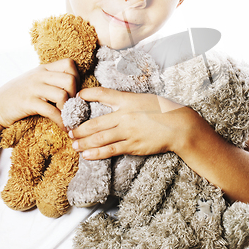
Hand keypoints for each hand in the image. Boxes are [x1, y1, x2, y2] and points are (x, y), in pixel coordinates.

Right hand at [0, 58, 79, 130]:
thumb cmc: (20, 94)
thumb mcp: (36, 80)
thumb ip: (52, 79)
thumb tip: (76, 84)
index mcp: (44, 69)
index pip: (69, 64)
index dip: (77, 77)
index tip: (75, 90)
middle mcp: (40, 76)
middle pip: (70, 80)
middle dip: (76, 94)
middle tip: (73, 105)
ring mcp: (33, 89)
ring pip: (62, 95)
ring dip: (69, 109)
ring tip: (68, 116)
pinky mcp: (28, 103)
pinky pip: (51, 111)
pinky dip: (61, 121)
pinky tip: (64, 127)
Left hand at [69, 87, 196, 159]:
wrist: (180, 126)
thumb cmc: (166, 110)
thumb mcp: (146, 99)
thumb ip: (129, 101)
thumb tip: (115, 103)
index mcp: (128, 100)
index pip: (103, 94)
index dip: (87, 94)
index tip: (78, 96)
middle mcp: (125, 115)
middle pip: (94, 122)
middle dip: (78, 128)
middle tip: (68, 131)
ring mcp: (128, 132)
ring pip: (98, 138)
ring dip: (83, 142)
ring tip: (73, 144)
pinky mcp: (132, 145)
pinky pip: (110, 151)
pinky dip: (96, 153)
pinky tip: (86, 155)